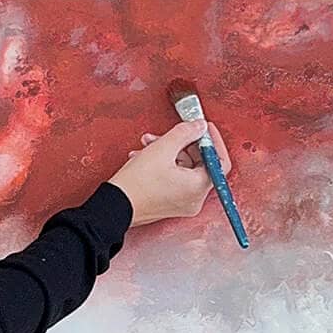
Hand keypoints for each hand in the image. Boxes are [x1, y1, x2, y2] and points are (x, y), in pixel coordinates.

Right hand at [107, 117, 232, 227]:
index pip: (219, 161)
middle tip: (173, 132)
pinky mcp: (169, 204)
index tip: (203, 128)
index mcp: (199, 187)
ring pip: (184, 169)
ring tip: (150, 142)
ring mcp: (182, 203)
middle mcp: (194, 199)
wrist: (113, 206)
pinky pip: (175, 179)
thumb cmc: (136, 184)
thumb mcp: (163, 148)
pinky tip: (146, 156)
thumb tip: (199, 127)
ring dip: (170, 151)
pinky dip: (164, 164)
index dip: (213, 141)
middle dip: (184, 144)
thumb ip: (185, 133)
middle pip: (200, 164)